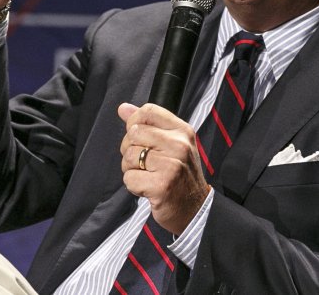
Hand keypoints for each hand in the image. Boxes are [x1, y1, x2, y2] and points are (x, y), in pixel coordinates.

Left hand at [118, 103, 210, 235]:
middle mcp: (179, 145)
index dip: (135, 122)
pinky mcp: (161, 186)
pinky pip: (129, 178)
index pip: (148, 111)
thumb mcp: (171, 144)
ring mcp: (172, 165)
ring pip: (129, 156)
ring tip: (148, 175)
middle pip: (134, 133)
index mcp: (182, 131)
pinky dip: (134, 186)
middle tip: (144, 162)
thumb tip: (123, 108)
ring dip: (131, 169)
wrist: (195, 208)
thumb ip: (147, 124)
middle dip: (130, 149)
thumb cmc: (181, 175)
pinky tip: (148, 188)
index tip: (138, 136)